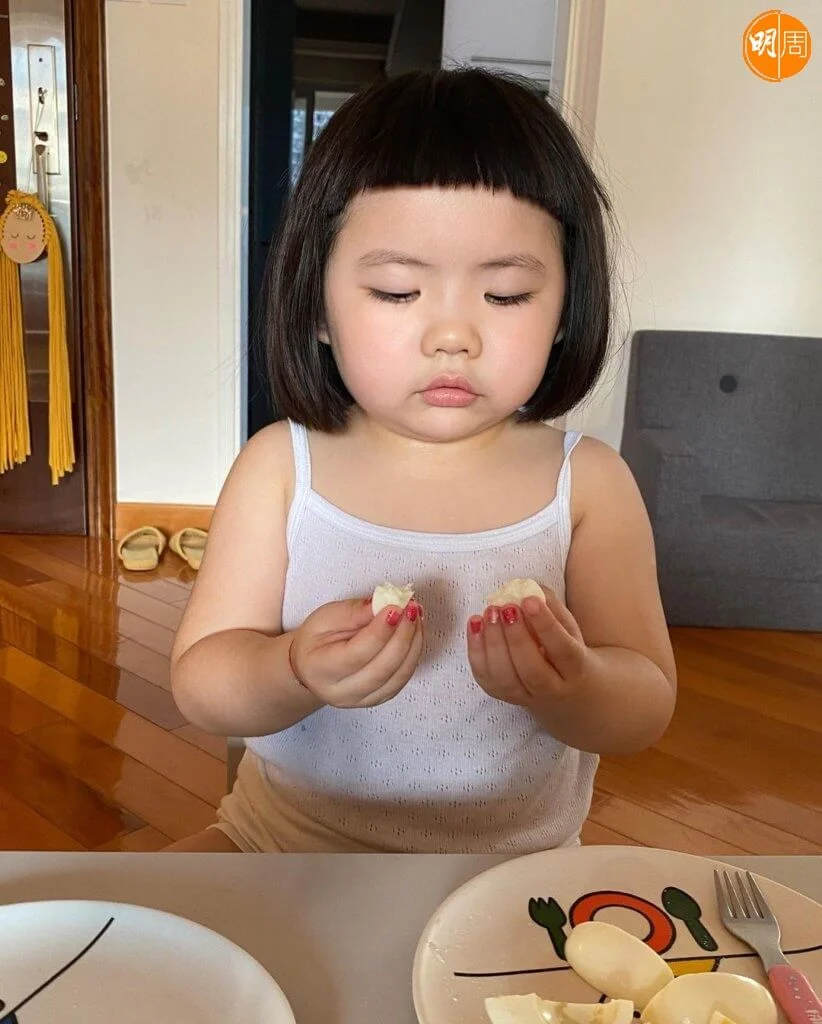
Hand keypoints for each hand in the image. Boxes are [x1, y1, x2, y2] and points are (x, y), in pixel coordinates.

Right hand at [290, 595, 423, 708]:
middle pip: (382, 669)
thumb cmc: (317, 639)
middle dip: (403, 635)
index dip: (380, 631)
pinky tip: (415, 631)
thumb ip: (355, 612)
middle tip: (411, 608)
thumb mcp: (326, 617)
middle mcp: (342, 692)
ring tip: (416, 616)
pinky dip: (414, 653)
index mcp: (320, 670)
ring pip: (398, 676)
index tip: (396, 607)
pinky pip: (403, 678)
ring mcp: (363, 700)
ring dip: (413, 643)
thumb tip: (384, 603)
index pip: (357, 654)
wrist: (313, 665)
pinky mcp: (380, 697)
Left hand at [466, 588, 589, 709]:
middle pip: (531, 669)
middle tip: (507, 608)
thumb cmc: (566, 650)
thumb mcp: (569, 628)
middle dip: (516, 636)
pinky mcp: (502, 696)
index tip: (529, 600)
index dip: (545, 625)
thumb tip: (528, 587)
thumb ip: (552, 607)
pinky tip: (475, 624)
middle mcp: (552, 689)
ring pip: (505, 678)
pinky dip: (475, 650)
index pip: (562, 650)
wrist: (567, 691)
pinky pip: (485, 677)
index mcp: (576, 669)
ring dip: (493, 643)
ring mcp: (525, 697)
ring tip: (489, 613)